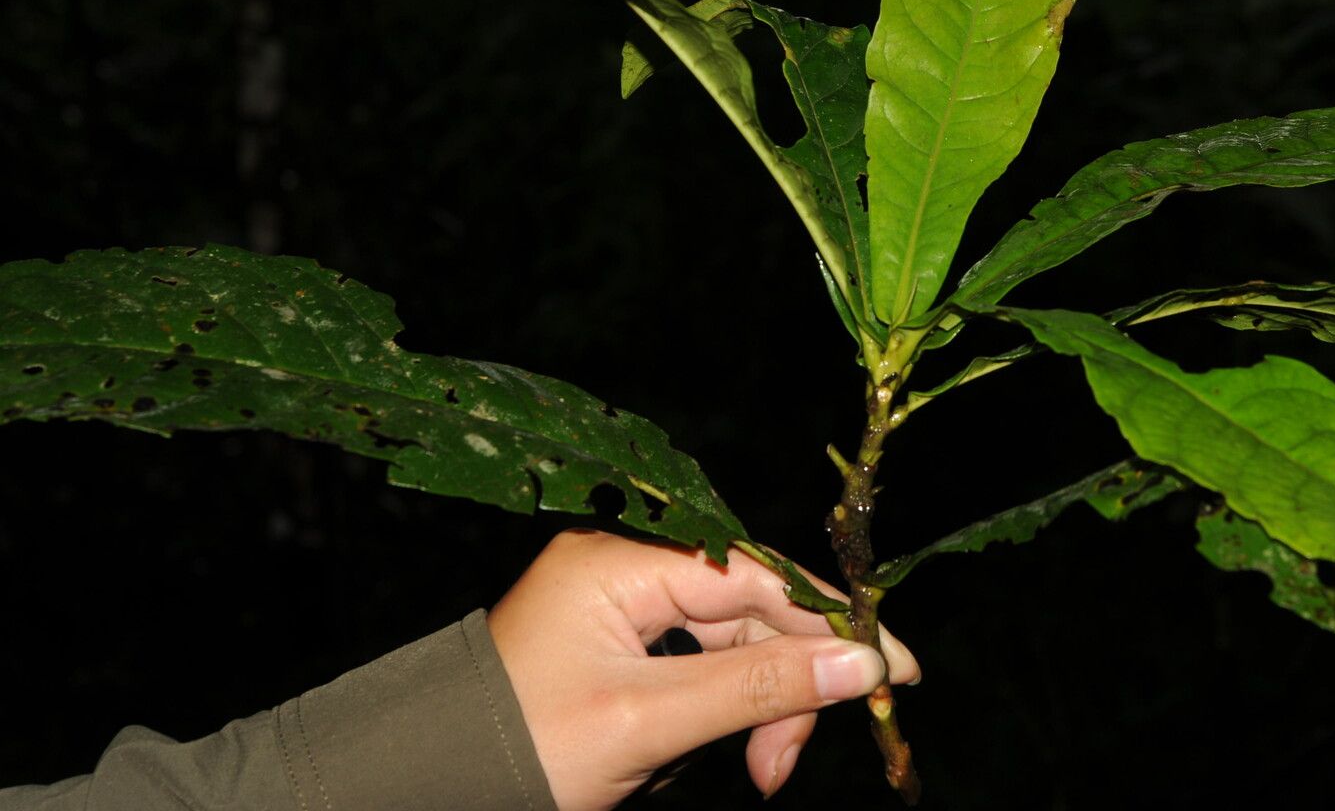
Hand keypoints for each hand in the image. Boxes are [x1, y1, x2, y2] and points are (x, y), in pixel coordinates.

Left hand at [487, 528, 918, 809]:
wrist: (424, 793)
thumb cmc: (525, 751)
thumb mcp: (650, 723)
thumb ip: (757, 688)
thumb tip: (861, 666)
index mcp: (620, 562)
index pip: (756, 576)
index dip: (829, 623)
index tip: (893, 668)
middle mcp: (624, 568)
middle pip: (749, 613)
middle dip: (784, 685)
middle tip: (789, 760)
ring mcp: (620, 607)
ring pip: (731, 646)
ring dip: (757, 708)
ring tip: (762, 775)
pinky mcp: (618, 647)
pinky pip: (700, 667)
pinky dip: (725, 712)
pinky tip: (732, 755)